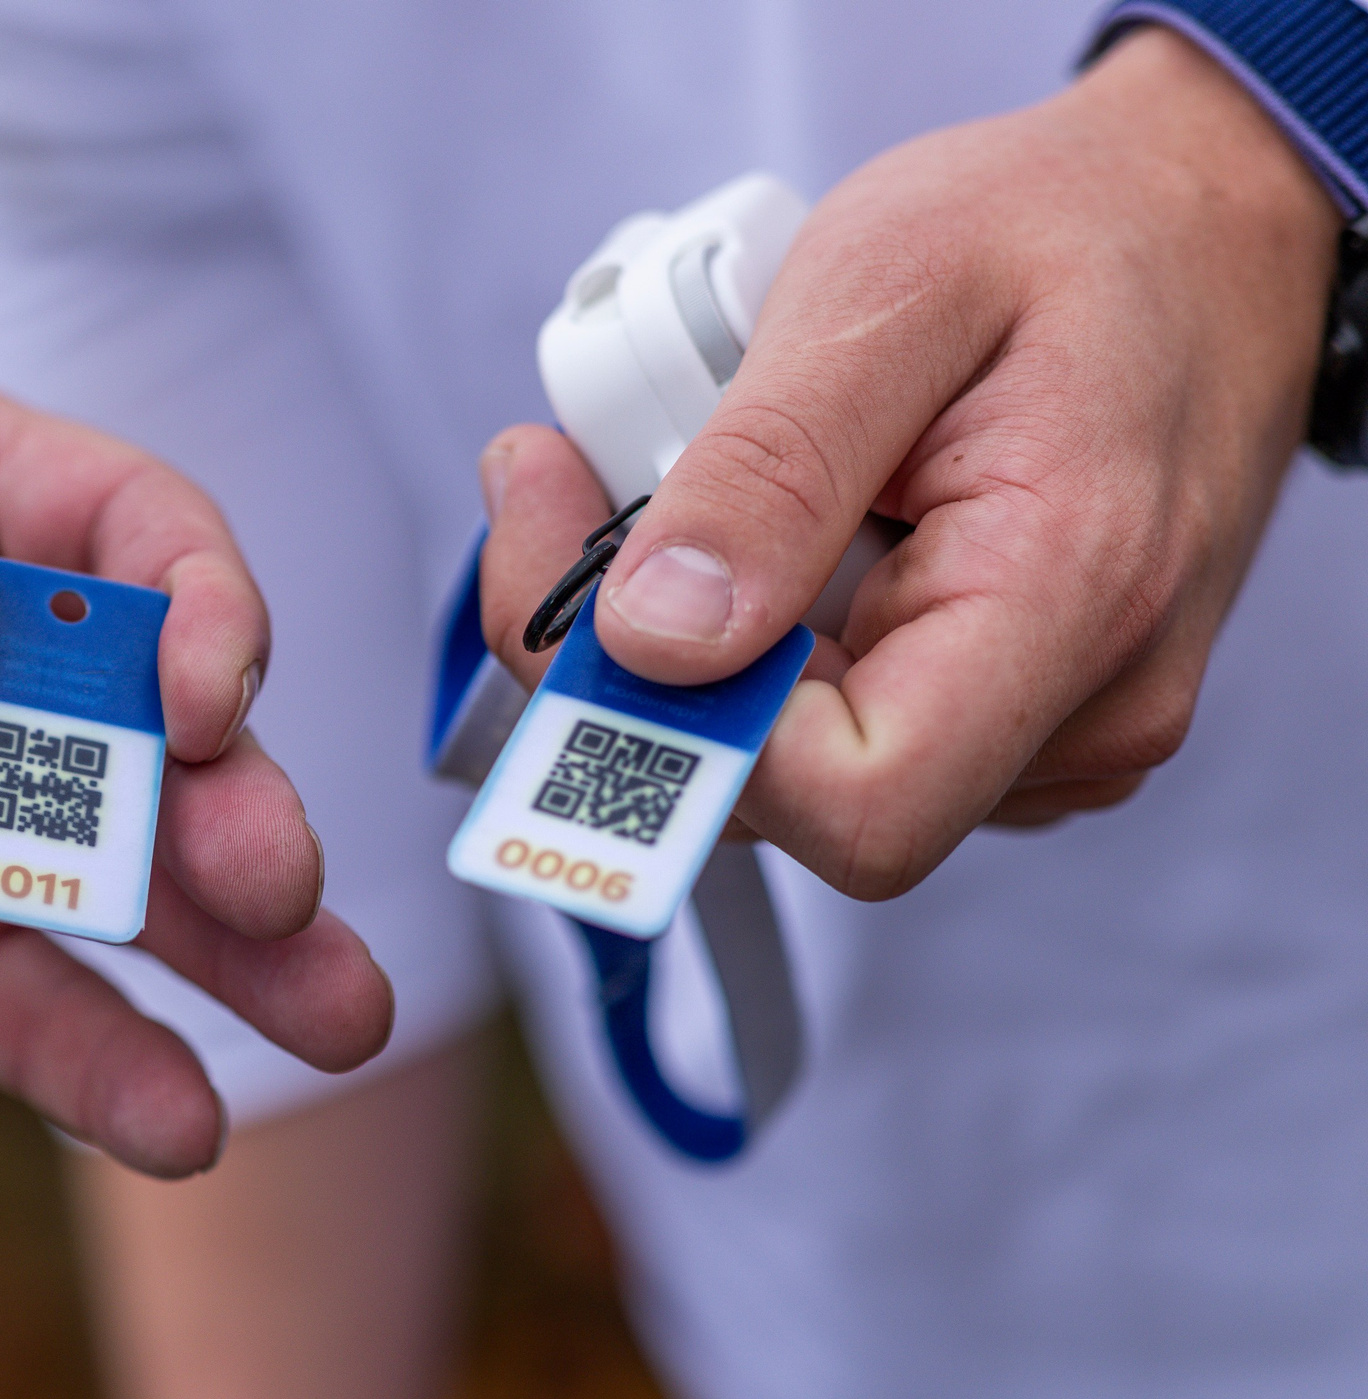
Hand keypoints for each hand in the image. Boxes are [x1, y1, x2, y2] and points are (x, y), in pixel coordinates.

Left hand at [0, 377, 392, 1175]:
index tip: (196, 696)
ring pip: (141, 881)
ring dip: (246, 949)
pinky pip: (40, 1018)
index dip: (196, 605)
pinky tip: (180, 1124)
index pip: (127, 533)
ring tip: (331, 1016)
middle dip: (236, 799)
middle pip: (162, 726)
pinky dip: (112, 1071)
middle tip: (271, 877)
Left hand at [480, 27, 1340, 896]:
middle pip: (789, 800)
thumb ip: (769, 471)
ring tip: (688, 476)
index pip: (855, 805)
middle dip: (643, 665)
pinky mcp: (1004, 712)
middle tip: (578, 484)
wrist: (1197, 217)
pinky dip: (753, 635)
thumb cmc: (1070, 227)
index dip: (690, 731)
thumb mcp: (894, 285)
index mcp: (1072, 602)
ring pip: (787, 771)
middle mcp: (1079, 708)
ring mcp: (1045, 727)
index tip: (594, 580)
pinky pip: (829, 725)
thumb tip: (656, 639)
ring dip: (690, 643)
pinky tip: (762, 527)